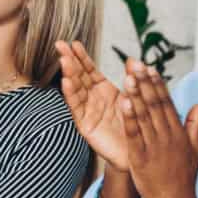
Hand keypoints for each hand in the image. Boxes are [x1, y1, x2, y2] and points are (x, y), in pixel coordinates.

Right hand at [56, 40, 132, 171]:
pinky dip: (71, 94)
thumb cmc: (135, 127)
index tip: (74, 43)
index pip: (89, 70)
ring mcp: (88, 111)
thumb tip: (133, 59)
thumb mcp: (135, 99)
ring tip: (63, 59)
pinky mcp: (86, 125)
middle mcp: (93, 99)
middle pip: (79, 76)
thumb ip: (132, 80)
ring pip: (76, 89)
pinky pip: (77, 108)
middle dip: (69, 60)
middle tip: (60, 44)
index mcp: (104, 91)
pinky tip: (66, 82)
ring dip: (69, 74)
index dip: (82, 57)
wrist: (137, 155)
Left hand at [118, 59, 197, 197]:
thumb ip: (194, 124)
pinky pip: (134, 134)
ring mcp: (154, 146)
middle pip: (155, 104)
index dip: (157, 84)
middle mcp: (167, 136)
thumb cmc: (184, 178)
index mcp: (178, 132)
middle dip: (144, 82)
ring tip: (128, 75)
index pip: (167, 103)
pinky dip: (129, 118)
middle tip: (135, 63)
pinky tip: (123, 102)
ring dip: (136, 94)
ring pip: (144, 115)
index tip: (149, 67)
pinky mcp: (141, 157)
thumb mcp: (195, 149)